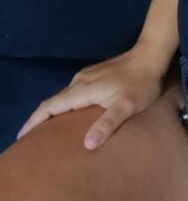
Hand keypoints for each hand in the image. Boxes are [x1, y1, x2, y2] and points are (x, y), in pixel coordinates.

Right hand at [15, 46, 168, 149]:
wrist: (151, 56)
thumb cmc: (141, 83)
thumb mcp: (127, 106)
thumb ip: (107, 124)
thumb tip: (87, 145)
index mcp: (82, 89)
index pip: (50, 106)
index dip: (34, 121)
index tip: (23, 136)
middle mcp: (79, 81)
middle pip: (53, 102)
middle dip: (40, 120)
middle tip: (33, 140)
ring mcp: (86, 76)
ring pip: (63, 97)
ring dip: (54, 113)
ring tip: (49, 131)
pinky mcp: (94, 75)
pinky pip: (73, 93)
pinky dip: (66, 106)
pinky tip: (71, 115)